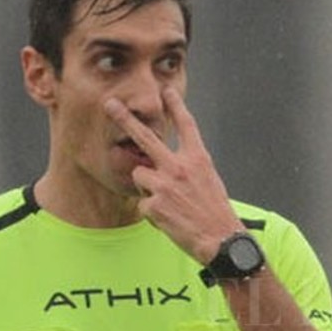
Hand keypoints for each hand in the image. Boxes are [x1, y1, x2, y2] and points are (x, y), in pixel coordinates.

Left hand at [103, 87, 243, 264]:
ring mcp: (165, 185)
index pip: (186, 125)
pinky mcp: (154, 204)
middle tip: (110, 104)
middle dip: (125, 119)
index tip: (166, 90)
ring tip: (168, 204)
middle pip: (146, 137)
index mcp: (198, 159)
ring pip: (139, 174)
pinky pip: (143, 204)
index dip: (175, 105)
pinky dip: (154, 214)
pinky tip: (171, 221)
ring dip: (147, 188)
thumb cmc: (216, 213)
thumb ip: (188, 168)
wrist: (222, 240)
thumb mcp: (209, 181)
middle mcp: (180, 167)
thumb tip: (165, 163)